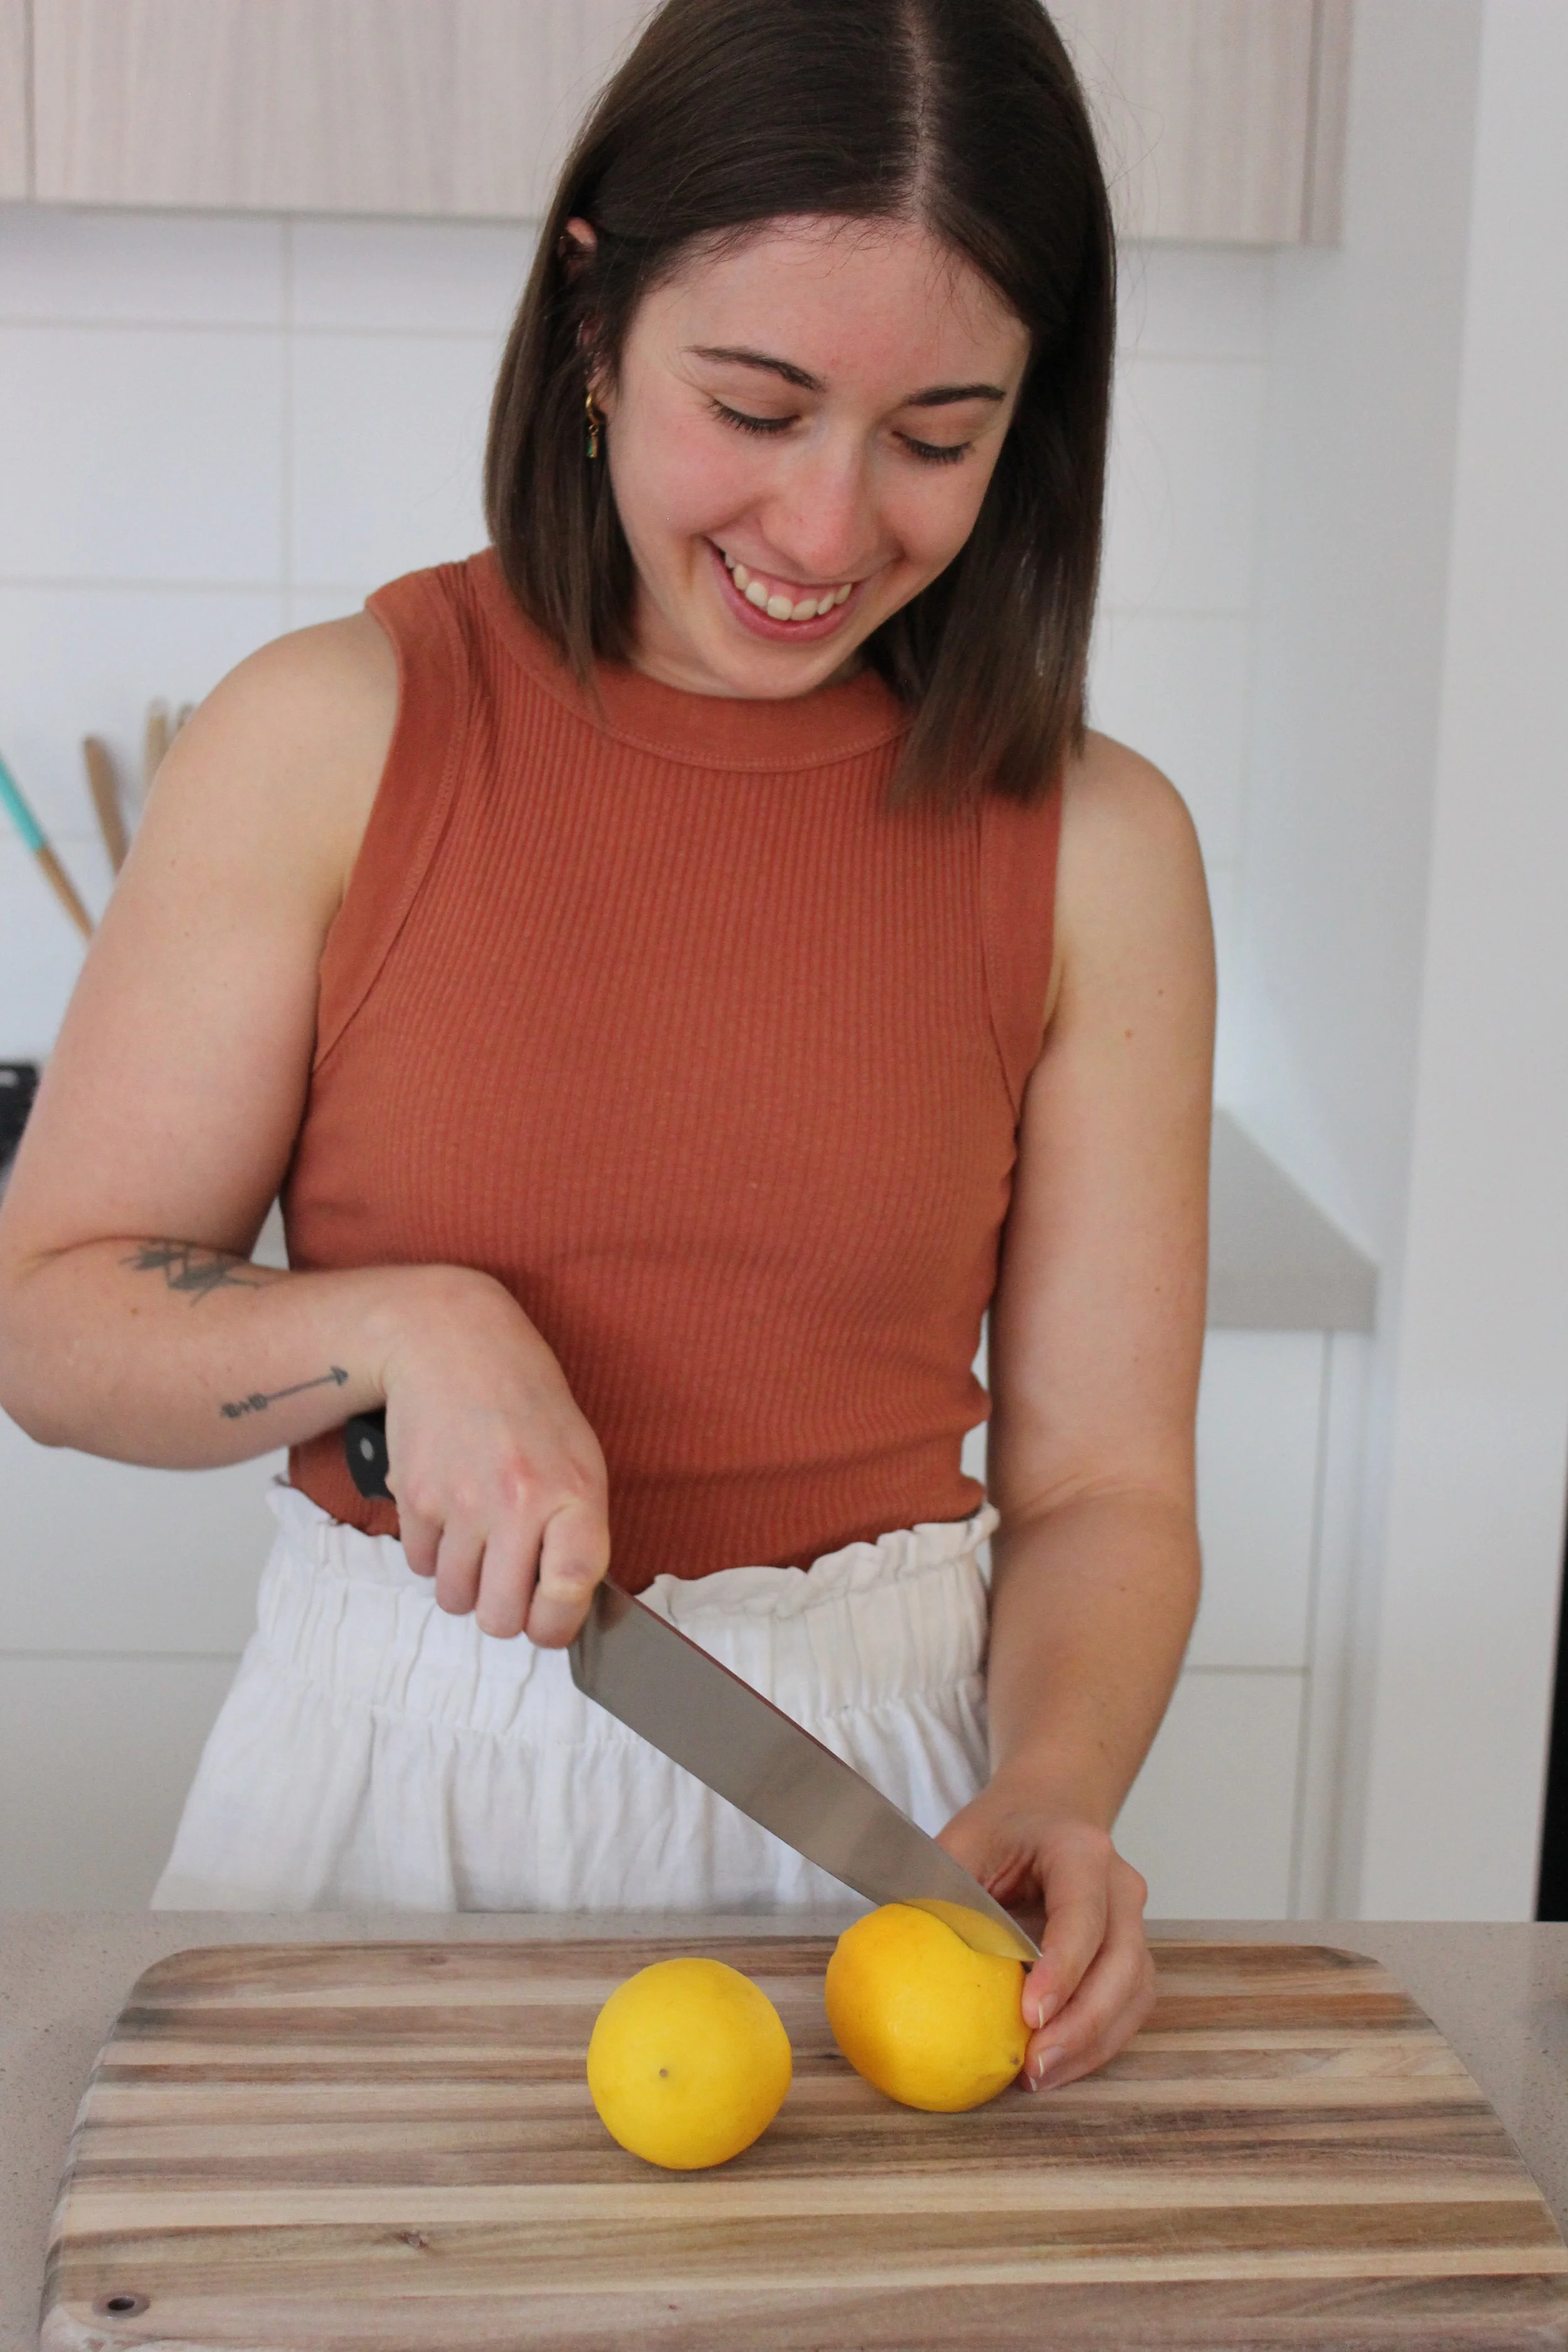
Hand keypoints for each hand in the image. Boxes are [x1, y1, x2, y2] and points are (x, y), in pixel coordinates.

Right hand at [375, 1265, 610, 1646]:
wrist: (454, 1343)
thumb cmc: (526, 1403)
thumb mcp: (578, 1457)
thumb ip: (576, 1530)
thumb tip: (564, 1606)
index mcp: (572, 1492)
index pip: (570, 1591)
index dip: (557, 1626)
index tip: (548, 1626)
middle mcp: (518, 1502)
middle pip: (501, 1617)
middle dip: (502, 1614)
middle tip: (506, 1587)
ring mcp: (461, 1502)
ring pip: (454, 1598)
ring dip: (464, 1585)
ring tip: (477, 1544)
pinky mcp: (415, 1497)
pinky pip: (419, 1564)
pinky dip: (431, 1554)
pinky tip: (448, 1515)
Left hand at [938, 1772, 1155, 2091]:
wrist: (1047, 1810)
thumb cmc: (1002, 1828)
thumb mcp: (963, 1841)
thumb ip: (941, 1886)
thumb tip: (896, 1941)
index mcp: (1078, 1849)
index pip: (1081, 1914)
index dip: (1062, 1967)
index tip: (1031, 2013)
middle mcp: (1119, 1885)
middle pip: (1121, 1963)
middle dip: (1082, 2023)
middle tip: (1035, 2065)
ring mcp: (1132, 1921)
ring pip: (1132, 1992)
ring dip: (1092, 2042)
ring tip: (1041, 2076)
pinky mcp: (1131, 1953)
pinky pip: (1128, 2005)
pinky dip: (1097, 2041)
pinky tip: (1056, 2065)